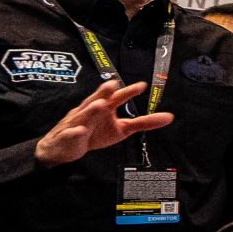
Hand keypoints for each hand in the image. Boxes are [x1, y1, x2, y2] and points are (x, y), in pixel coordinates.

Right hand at [35, 81, 173, 165]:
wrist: (63, 147)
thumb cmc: (94, 133)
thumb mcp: (122, 129)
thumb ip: (144, 122)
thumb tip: (169, 117)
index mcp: (103, 108)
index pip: (116, 98)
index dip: (128, 92)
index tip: (142, 85)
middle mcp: (89, 112)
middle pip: (97, 100)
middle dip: (104, 93)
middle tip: (113, 84)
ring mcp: (77, 123)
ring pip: (84, 116)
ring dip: (91, 110)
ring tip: (100, 104)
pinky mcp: (69, 137)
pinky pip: (71, 134)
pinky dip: (75, 132)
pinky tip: (80, 130)